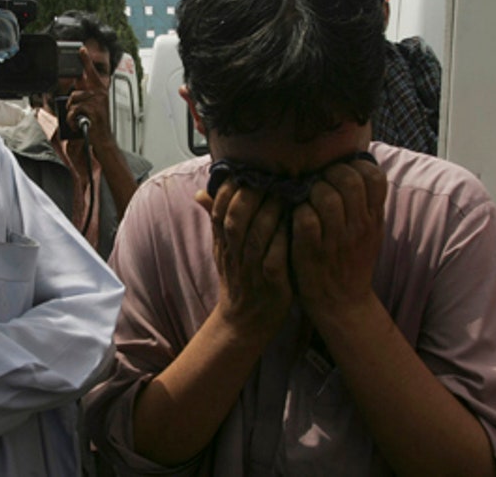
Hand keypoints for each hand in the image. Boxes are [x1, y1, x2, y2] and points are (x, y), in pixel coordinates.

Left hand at [65, 47, 111, 141]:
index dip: (85, 59)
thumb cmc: (97, 122)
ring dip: (72, 113)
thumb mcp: (94, 105)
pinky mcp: (92, 110)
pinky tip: (79, 123)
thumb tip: (75, 88)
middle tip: (78, 113)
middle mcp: (99, 93)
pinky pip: (73, 111)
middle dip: (72, 104)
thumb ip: (85, 95)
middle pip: (74, 92)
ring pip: (72, 102)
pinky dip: (72, 120)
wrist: (103, 137)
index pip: (91, 71)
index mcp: (100, 90)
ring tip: (80, 119)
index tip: (81, 49)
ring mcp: (96, 101)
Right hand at [197, 180, 292, 345]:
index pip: (219, 211)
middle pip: (236, 220)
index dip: (230, 190)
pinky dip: (283, 241)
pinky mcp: (273, 285)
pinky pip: (275, 259)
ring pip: (256, 237)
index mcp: (223, 243)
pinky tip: (295, 224)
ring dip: (270, 213)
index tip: (243, 173)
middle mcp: (234, 254)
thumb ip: (217, 219)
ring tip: (285, 194)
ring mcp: (253, 270)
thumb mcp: (223, 250)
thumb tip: (200, 192)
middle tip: (269, 178)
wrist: (245, 322)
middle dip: (250, 196)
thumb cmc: (239, 278)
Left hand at [289, 157, 386, 323]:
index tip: (341, 170)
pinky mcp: (311, 251)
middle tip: (318, 181)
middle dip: (328, 172)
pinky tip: (295, 215)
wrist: (342, 304)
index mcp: (373, 219)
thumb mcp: (369, 232)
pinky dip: (298, 211)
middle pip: (348, 180)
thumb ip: (366, 203)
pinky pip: (305, 218)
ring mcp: (335, 239)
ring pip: (325, 196)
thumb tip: (356, 166)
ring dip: (311, 190)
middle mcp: (358, 227)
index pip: (374, 177)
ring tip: (305, 197)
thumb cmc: (350, 262)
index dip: (355, 165)